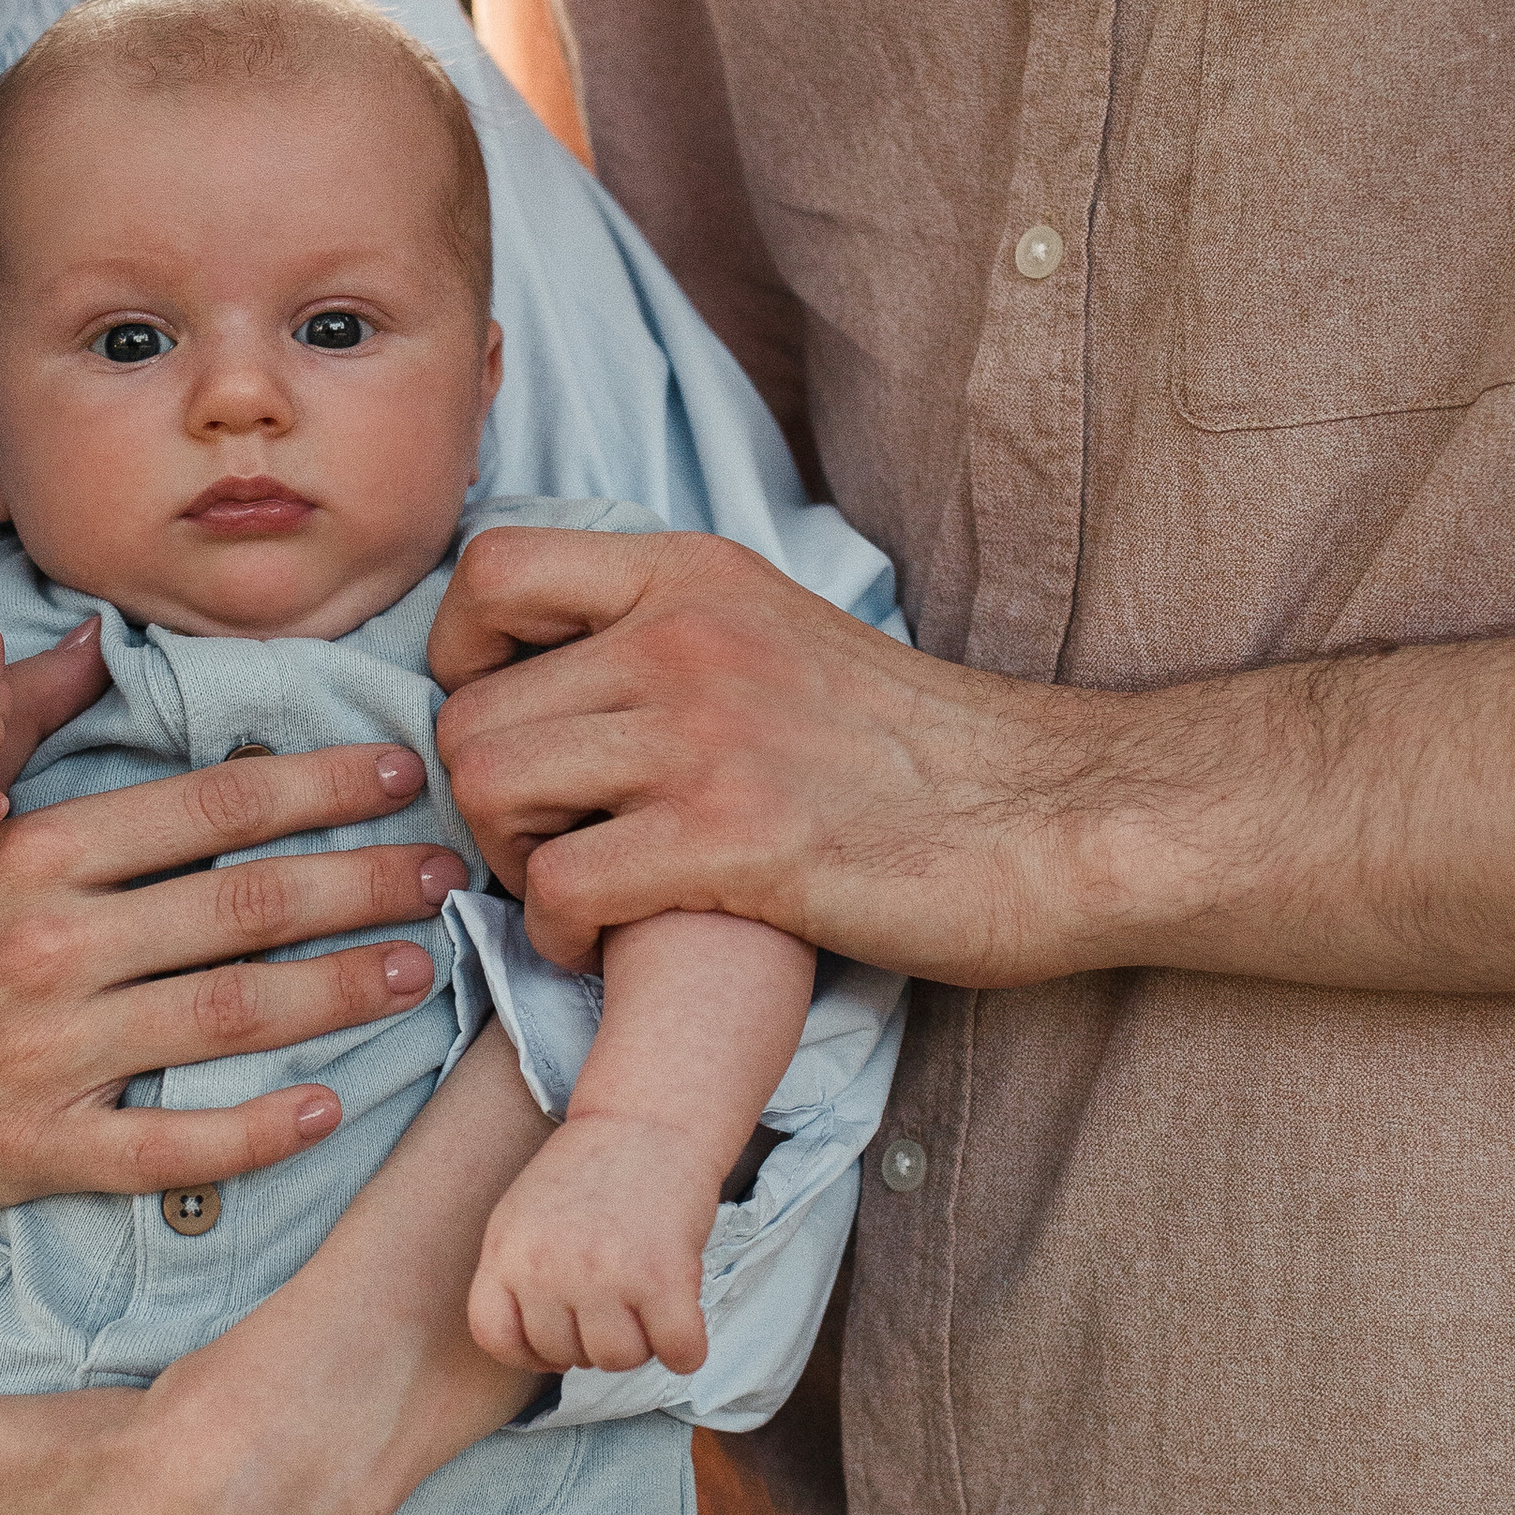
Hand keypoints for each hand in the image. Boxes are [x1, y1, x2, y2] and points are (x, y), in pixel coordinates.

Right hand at [0, 739, 470, 1337]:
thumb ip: (24, 749)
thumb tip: (100, 647)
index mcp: (33, 854)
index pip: (210, 808)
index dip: (319, 789)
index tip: (400, 779)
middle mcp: (51, 946)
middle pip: (247, 905)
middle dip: (364, 886)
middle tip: (446, 877)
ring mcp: (48, 1053)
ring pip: (233, 1017)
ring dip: (341, 993)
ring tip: (417, 973)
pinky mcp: (39, 1148)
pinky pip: (177, 1144)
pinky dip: (261, 1129)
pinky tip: (329, 1109)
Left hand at [429, 525, 1114, 988]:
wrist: (1053, 815)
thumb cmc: (914, 751)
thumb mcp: (777, 633)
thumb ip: (664, 631)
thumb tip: (542, 668)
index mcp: (691, 575)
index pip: (488, 569)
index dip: (460, 658)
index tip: (511, 724)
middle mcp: (684, 638)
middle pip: (467, 711)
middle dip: (483, 800)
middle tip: (546, 845)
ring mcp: (706, 737)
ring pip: (492, 789)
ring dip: (510, 865)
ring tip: (574, 892)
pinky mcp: (731, 842)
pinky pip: (558, 886)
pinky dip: (557, 934)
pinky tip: (608, 944)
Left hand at [468, 1111, 717, 1375]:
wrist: (647, 1117)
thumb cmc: (591, 1169)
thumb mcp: (523, 1215)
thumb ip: (518, 1276)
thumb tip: (537, 1351)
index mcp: (506, 1251)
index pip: (496, 1340)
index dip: (531, 1351)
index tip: (559, 1336)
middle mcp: (547, 1268)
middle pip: (566, 1355)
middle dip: (594, 1337)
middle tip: (616, 1295)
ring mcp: (604, 1275)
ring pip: (619, 1360)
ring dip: (641, 1340)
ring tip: (645, 1295)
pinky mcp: (663, 1278)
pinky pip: (678, 1354)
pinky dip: (687, 1347)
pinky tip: (683, 1315)